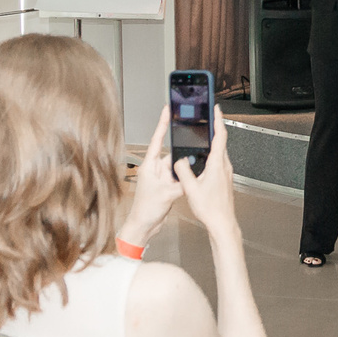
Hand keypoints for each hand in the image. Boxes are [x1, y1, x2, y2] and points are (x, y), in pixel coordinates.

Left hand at [118, 108, 179, 251]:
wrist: (144, 226)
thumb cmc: (145, 210)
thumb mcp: (166, 194)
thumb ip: (180, 182)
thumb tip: (191, 174)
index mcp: (150, 165)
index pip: (158, 139)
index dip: (163, 123)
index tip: (168, 110)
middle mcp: (156, 169)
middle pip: (173, 154)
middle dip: (183, 152)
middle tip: (194, 145)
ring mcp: (162, 177)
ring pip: (178, 167)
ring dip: (184, 170)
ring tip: (189, 174)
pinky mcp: (168, 186)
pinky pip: (180, 178)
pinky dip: (185, 179)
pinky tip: (190, 183)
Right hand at [170, 107, 241, 242]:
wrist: (222, 223)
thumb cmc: (211, 209)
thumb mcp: (191, 189)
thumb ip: (183, 171)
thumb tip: (179, 160)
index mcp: (218, 164)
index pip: (220, 136)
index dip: (218, 120)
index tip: (216, 108)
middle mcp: (225, 166)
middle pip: (221, 141)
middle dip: (214, 127)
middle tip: (208, 116)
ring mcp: (226, 172)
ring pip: (220, 151)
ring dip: (213, 141)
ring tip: (204, 133)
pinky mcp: (225, 179)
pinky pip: (219, 160)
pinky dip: (212, 153)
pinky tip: (204, 157)